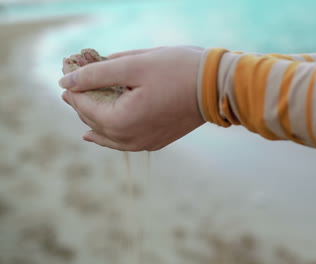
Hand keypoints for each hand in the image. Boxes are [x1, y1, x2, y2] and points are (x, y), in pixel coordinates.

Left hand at [59, 46, 205, 150]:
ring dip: (93, 118)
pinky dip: (109, 132)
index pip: (84, 106)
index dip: (73, 88)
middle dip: (81, 102)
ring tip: (79, 105)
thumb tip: (66, 82)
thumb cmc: (177, 71)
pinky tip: (98, 133)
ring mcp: (145, 143)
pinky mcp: (157, 141)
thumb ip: (96, 74)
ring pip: (107, 135)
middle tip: (72, 84)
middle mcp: (130, 139)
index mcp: (122, 122)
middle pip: (93, 122)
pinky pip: (123, 141)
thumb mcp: (133, 66)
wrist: (216, 87)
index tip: (67, 72)